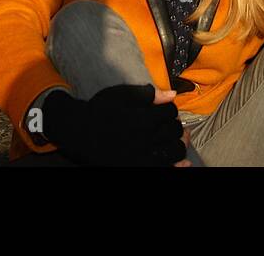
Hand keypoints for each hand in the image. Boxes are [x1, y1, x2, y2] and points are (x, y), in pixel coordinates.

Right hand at [40, 84, 185, 166]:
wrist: (80, 134)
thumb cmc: (100, 111)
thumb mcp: (121, 95)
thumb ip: (147, 95)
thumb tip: (172, 95)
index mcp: (141, 120)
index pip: (168, 112)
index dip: (169, 109)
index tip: (164, 109)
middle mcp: (144, 141)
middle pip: (173, 131)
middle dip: (175, 125)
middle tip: (170, 123)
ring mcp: (142, 158)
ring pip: (173, 151)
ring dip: (179, 143)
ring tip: (178, 138)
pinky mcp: (138, 168)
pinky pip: (164, 169)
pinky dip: (176, 167)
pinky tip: (183, 164)